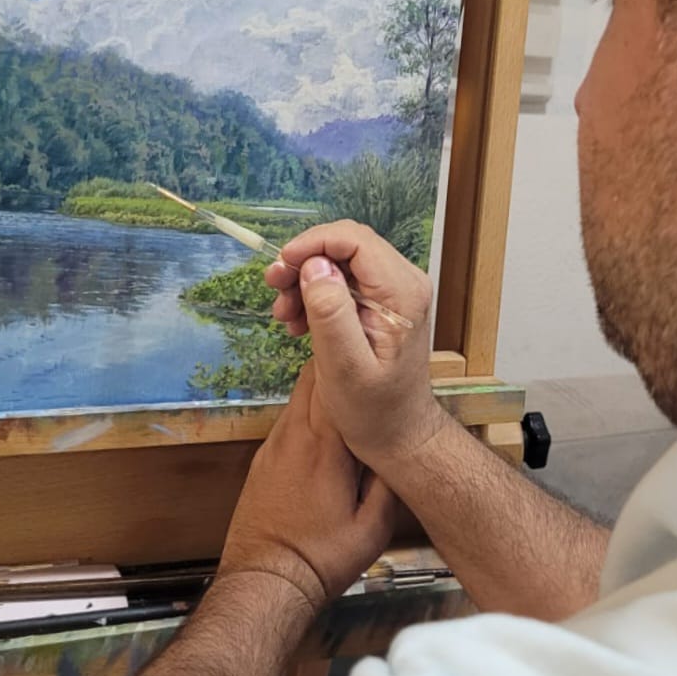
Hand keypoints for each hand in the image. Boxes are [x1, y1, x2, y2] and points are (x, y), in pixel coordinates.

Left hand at [219, 364, 396, 613]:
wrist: (265, 580)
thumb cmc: (319, 558)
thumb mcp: (373, 528)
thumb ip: (388, 481)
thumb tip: (395, 449)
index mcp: (325, 446)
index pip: (333, 379)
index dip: (353, 366)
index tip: (372, 364)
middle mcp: (293, 435)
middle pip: (310, 376)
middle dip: (336, 370)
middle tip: (363, 378)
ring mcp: (273, 445)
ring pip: (297, 397)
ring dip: (321, 394)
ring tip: (349, 406)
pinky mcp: (262, 458)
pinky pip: (286, 421)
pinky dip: (305, 416)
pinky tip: (324, 438)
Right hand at [265, 221, 445, 470]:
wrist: (398, 434)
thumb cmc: (374, 410)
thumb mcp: (345, 367)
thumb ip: (331, 314)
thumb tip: (314, 267)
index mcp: (401, 293)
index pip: (355, 240)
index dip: (313, 243)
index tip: (281, 266)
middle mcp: (403, 282)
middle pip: (346, 246)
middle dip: (304, 260)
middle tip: (273, 287)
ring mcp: (393, 291)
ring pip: (340, 261)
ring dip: (305, 279)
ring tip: (284, 314)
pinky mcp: (380, 303)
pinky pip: (342, 280)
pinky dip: (315, 293)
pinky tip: (299, 322)